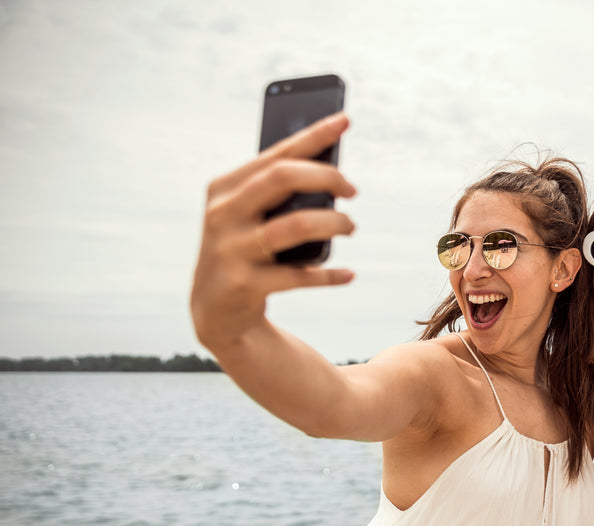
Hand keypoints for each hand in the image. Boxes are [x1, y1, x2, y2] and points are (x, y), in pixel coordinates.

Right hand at [190, 113, 357, 350]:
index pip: (276, 153)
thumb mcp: (251, 216)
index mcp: (225, 187)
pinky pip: (298, 276)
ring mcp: (231, 249)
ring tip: (350, 227)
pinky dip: (329, 275)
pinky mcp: (243, 284)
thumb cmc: (245, 251)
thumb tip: (332, 174)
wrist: (215, 310)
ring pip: (296, 225)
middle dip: (326, 177)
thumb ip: (278, 193)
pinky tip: (348, 274)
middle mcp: (223, 213)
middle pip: (282, 178)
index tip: (345, 120)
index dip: (313, 135)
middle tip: (352, 189)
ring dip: (334, 224)